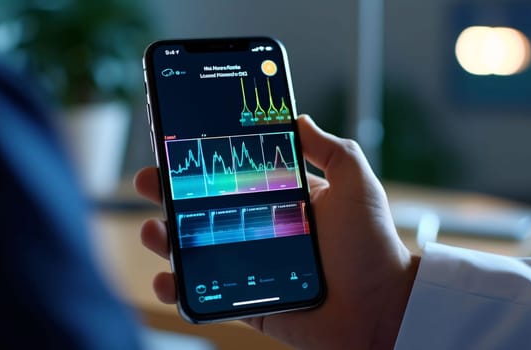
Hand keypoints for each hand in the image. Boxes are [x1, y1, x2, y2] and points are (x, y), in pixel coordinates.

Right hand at [134, 115, 419, 348]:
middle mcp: (261, 229)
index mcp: (282, 200)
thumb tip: (297, 117)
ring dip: (165, 238)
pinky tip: (166, 278)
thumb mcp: (355, 182)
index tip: (177, 148)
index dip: (203, 163)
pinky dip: (178, 287)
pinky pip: (204, 293)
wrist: (381, 307)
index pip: (233, 176)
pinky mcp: (247, 299)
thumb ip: (329, 147)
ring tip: (153, 230)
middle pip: (204, 210)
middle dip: (170, 195)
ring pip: (195, 249)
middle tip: (149, 181)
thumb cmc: (371, 243)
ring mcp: (251, 265)